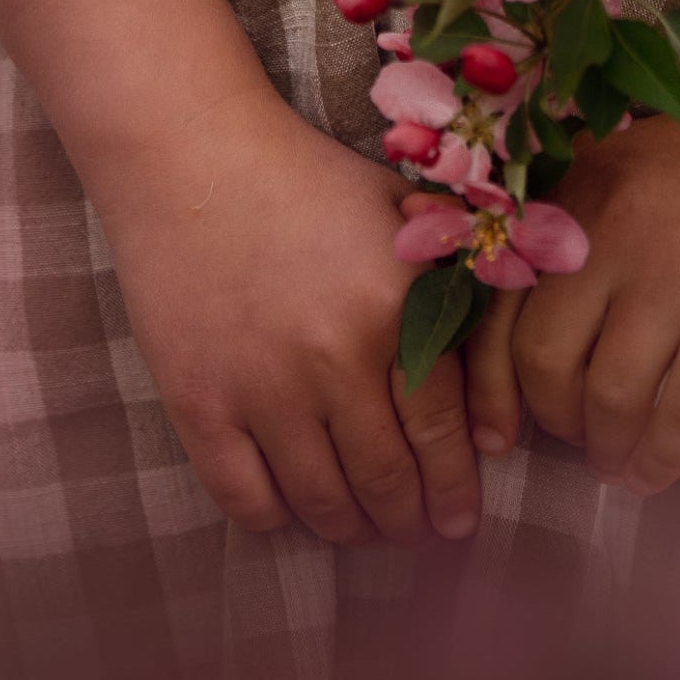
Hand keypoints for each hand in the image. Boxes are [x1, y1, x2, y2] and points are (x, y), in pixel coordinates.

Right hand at [94, 94, 481, 548]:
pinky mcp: (199, 403)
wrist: (187, 151)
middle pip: (387, 483)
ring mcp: (262, 387)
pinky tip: (290, 501)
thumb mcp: (397, 215)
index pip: (443, 435)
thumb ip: (453, 290)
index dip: (457, 490)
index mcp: (393, 307)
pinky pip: (248, 500)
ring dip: (350, 527)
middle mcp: (334, 357)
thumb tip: (491, 394)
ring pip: (323, 504)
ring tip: (359, 522)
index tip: (460, 520)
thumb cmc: (303, 178)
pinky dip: (276, 517)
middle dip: (409, 521)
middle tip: (414, 528)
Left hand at [464, 108, 679, 491]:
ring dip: (608, 446)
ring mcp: (673, 272)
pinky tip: (655, 473)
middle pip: (545, 358)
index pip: (499, 309)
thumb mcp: (614, 180)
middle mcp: (607, 234)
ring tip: (617, 462)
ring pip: (612, 394)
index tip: (494, 436)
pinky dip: (662, 457)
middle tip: (575, 437)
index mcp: (568, 199)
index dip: (490, 388)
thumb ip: (566, 242)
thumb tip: (522, 350)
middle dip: (553, 417)